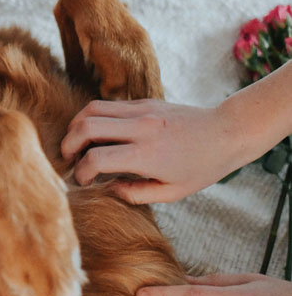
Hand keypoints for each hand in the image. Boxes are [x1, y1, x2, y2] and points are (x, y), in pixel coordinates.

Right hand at [61, 99, 237, 203]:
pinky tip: (97, 134)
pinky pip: (108, 106)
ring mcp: (142, 110)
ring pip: (91, 109)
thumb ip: (135, 194)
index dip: (81, 171)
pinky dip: (94, 119)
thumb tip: (107, 188)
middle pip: (86, 126)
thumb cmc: (202, 167)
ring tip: (76, 143)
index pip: (96, 158)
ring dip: (76, 126)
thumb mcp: (172, 193)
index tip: (83, 181)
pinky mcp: (143, 101)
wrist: (227, 132)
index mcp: (148, 154)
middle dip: (68, 144)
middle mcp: (142, 127)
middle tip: (68, 159)